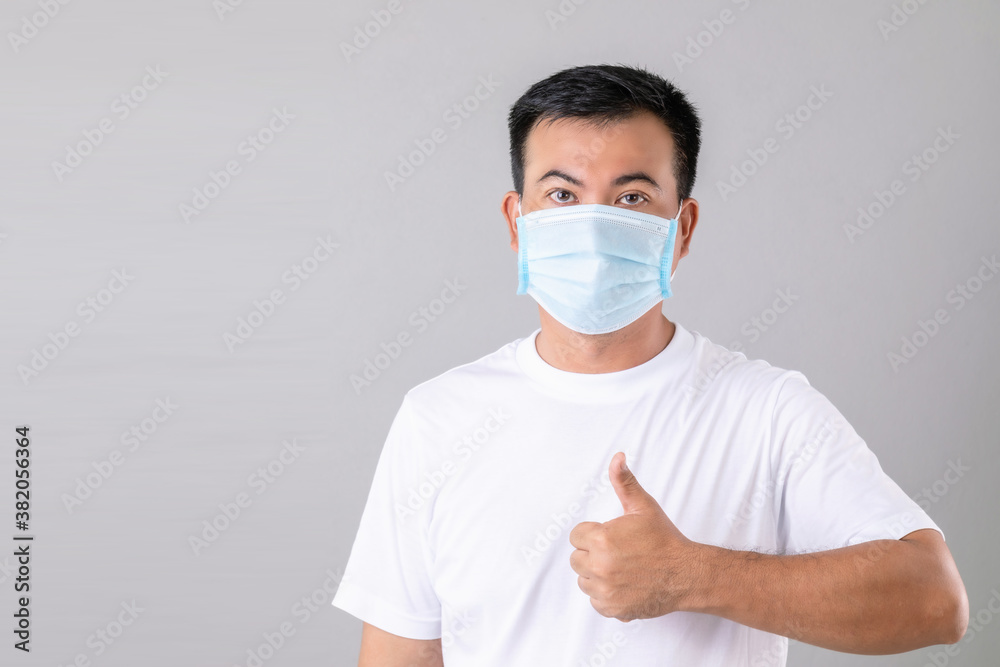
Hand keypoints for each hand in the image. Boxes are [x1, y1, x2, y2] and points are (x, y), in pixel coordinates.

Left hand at [569, 452, 701, 620]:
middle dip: (592, 555)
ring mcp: (606, 590)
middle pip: (576, 559)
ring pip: (584, 581)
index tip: (610, 537)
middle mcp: (600, 566)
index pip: (576, 536)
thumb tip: (617, 458)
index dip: (593, 535)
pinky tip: (624, 585)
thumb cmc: (665, 540)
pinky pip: (595, 601)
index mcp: (601, 539)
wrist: (687, 574)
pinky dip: (606, 596)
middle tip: (618, 553)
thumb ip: (624, 482)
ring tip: (622, 569)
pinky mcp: (613, 609)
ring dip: (597, 576)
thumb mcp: (643, 507)